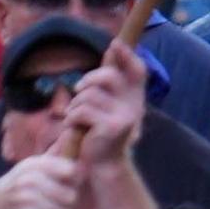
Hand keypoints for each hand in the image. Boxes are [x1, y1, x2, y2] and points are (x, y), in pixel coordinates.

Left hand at [62, 41, 147, 163]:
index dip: (127, 56)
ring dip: (75, 105)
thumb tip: (113, 48)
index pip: (138, 70)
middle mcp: (135, 106)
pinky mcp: (111, 127)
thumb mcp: (108, 103)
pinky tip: (73, 126)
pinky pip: (82, 111)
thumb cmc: (100, 130)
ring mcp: (125, 117)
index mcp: (135, 97)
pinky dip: (71, 117)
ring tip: (75, 117)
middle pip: (109, 77)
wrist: (102, 163)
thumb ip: (110, 81)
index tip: (115, 44)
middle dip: (88, 80)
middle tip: (77, 90)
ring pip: (89, 95)